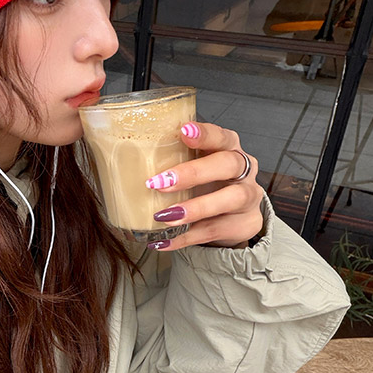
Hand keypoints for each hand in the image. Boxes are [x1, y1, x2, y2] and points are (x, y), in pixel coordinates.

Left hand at [144, 121, 263, 249]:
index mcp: (228, 147)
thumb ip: (171, 159)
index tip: (183, 131)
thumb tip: (124, 160)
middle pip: (228, 164)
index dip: (204, 133)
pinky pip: (216, 231)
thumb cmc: (205, 183)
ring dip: (196, 208)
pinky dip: (187, 237)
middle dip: (194, 173)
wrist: (230, 216)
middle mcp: (244, 169)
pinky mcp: (246, 223)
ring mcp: (248, 197)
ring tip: (165, 216)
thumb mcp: (192, 166)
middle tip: (161, 183)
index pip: (221, 135)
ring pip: (230, 199)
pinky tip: (164, 241)